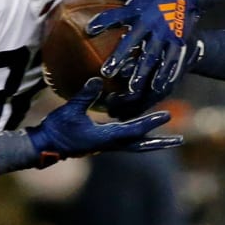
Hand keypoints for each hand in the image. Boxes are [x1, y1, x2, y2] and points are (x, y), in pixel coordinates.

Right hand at [27, 78, 180, 163]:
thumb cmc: (57, 129)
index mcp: (106, 137)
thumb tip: (97, 79)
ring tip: (169, 139)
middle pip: (141, 145)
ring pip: (135, 145)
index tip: (167, 116)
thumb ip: (85, 95)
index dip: (150, 122)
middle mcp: (110, 144)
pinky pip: (126, 141)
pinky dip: (138, 137)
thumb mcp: (70, 109)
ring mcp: (107, 145)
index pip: (133, 130)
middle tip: (180, 139)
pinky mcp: (102, 143)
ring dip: (152, 141)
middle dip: (160, 142)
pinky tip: (143, 131)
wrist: (45, 145)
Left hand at [84, 0, 205, 101]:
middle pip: (132, 41)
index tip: (89, 30)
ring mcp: (164, 32)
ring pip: (151, 55)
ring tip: (133, 87)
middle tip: (106, 72)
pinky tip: (158, 87)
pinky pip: (171, 59)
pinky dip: (165, 73)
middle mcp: (149, 22)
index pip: (116, 14)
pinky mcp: (177, 40)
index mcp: (137, 8)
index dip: (103, 21)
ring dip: (141, 72)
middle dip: (120, 56)